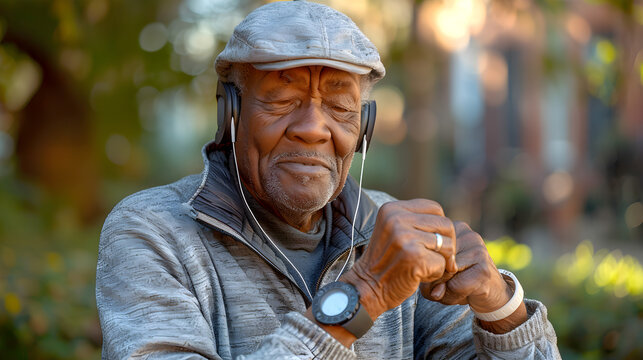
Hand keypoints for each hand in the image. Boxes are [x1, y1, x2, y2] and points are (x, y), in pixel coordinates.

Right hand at [341, 199, 457, 319]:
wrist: (366, 288)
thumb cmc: (385, 262)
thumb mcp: (394, 231)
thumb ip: (415, 222)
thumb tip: (449, 224)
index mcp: (392, 209)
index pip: (434, 208)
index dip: (440, 226)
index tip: (432, 241)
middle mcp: (397, 219)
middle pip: (445, 224)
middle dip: (448, 244)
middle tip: (438, 258)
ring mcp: (405, 237)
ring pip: (447, 245)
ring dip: (443, 261)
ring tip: (423, 266)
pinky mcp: (415, 257)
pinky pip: (443, 263)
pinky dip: (436, 274)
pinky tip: (419, 276)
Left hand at [420, 221, 526, 332]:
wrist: (493, 291)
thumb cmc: (459, 280)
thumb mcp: (437, 273)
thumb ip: (428, 276)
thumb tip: (435, 291)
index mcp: (449, 227)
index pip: (424, 246)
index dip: (424, 266)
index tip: (433, 275)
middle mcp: (464, 232)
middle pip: (432, 258)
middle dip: (432, 280)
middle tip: (443, 286)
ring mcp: (476, 248)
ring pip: (443, 273)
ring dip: (443, 290)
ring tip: (453, 289)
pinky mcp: (483, 268)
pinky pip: (455, 286)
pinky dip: (453, 296)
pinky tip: (464, 293)